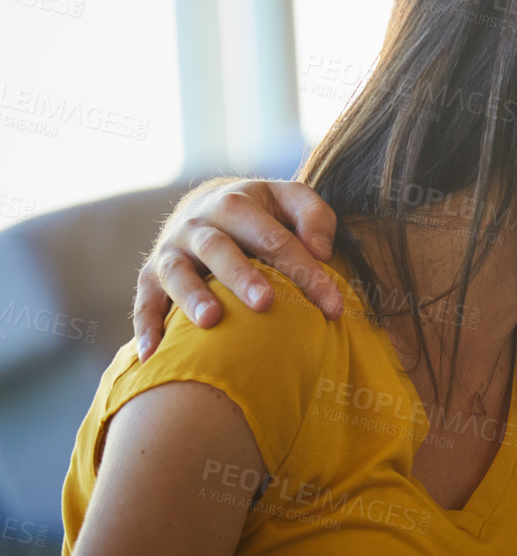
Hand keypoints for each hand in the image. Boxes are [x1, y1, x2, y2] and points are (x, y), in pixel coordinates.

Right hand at [133, 179, 343, 360]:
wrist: (207, 203)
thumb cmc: (263, 212)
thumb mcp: (291, 200)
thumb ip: (315, 217)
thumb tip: (321, 252)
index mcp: (237, 203)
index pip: (275, 239)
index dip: (306, 272)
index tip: (333, 307)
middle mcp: (199, 224)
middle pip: (218, 248)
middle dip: (241, 276)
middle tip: (265, 304)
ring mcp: (171, 250)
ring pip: (176, 272)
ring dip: (192, 296)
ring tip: (211, 322)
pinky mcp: (150, 276)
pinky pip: (144, 302)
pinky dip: (146, 327)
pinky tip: (154, 355)